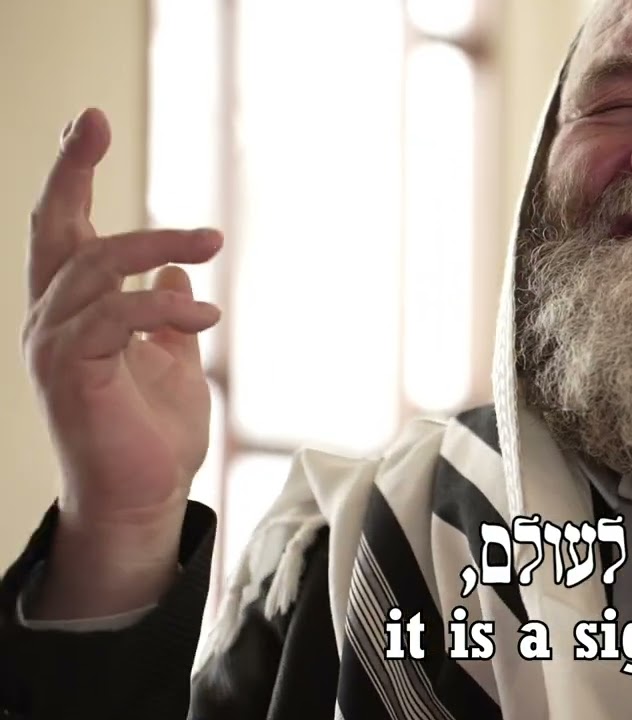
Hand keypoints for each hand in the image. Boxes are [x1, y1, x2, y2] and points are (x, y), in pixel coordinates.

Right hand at [22, 108, 223, 617]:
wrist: (142, 499)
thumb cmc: (152, 435)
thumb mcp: (171, 361)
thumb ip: (166, 316)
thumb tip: (178, 277)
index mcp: (74, 312)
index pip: (62, 231)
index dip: (70, 174)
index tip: (87, 120)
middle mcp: (51, 320)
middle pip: (55, 229)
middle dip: (69, 169)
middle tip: (95, 119)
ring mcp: (53, 345)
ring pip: (96, 265)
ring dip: (157, 244)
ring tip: (211, 243)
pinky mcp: (70, 371)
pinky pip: (114, 317)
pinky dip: (161, 309)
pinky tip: (205, 317)